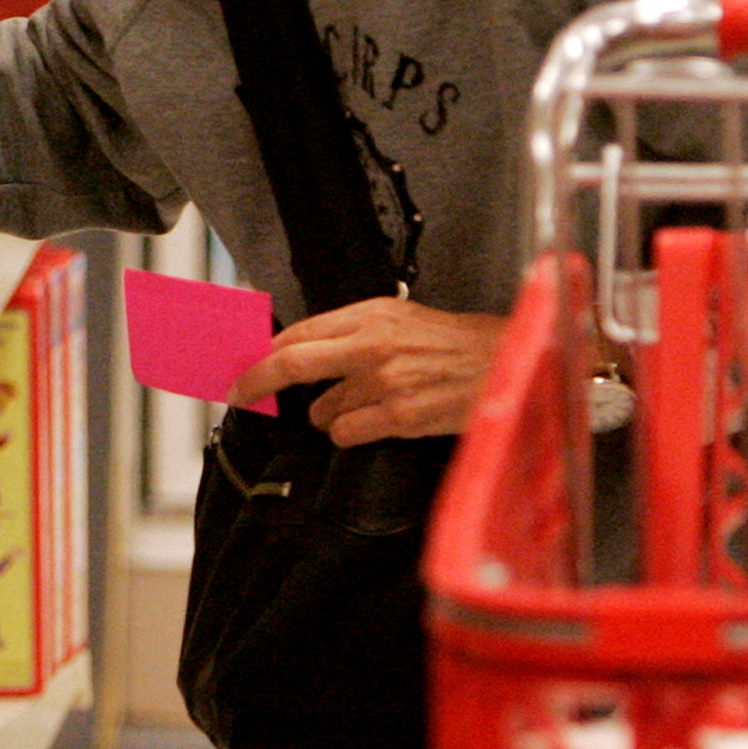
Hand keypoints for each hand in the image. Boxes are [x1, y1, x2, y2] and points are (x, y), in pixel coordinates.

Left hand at [231, 298, 506, 446]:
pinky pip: (346, 433)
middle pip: (291, 362)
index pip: (298, 332)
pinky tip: (375, 423)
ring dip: (329, 414)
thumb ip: (356, 333)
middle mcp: (372, 344)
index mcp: (371, 314)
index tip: (247, 366)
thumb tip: (309, 353)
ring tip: (362, 406)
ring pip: (322, 409)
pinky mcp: (399, 416)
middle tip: (240, 393)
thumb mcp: (403, 319)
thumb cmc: (459, 343)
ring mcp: (384, 381)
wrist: (506, 363)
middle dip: (256, 380)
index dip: (264, 353)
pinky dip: (351, 434)